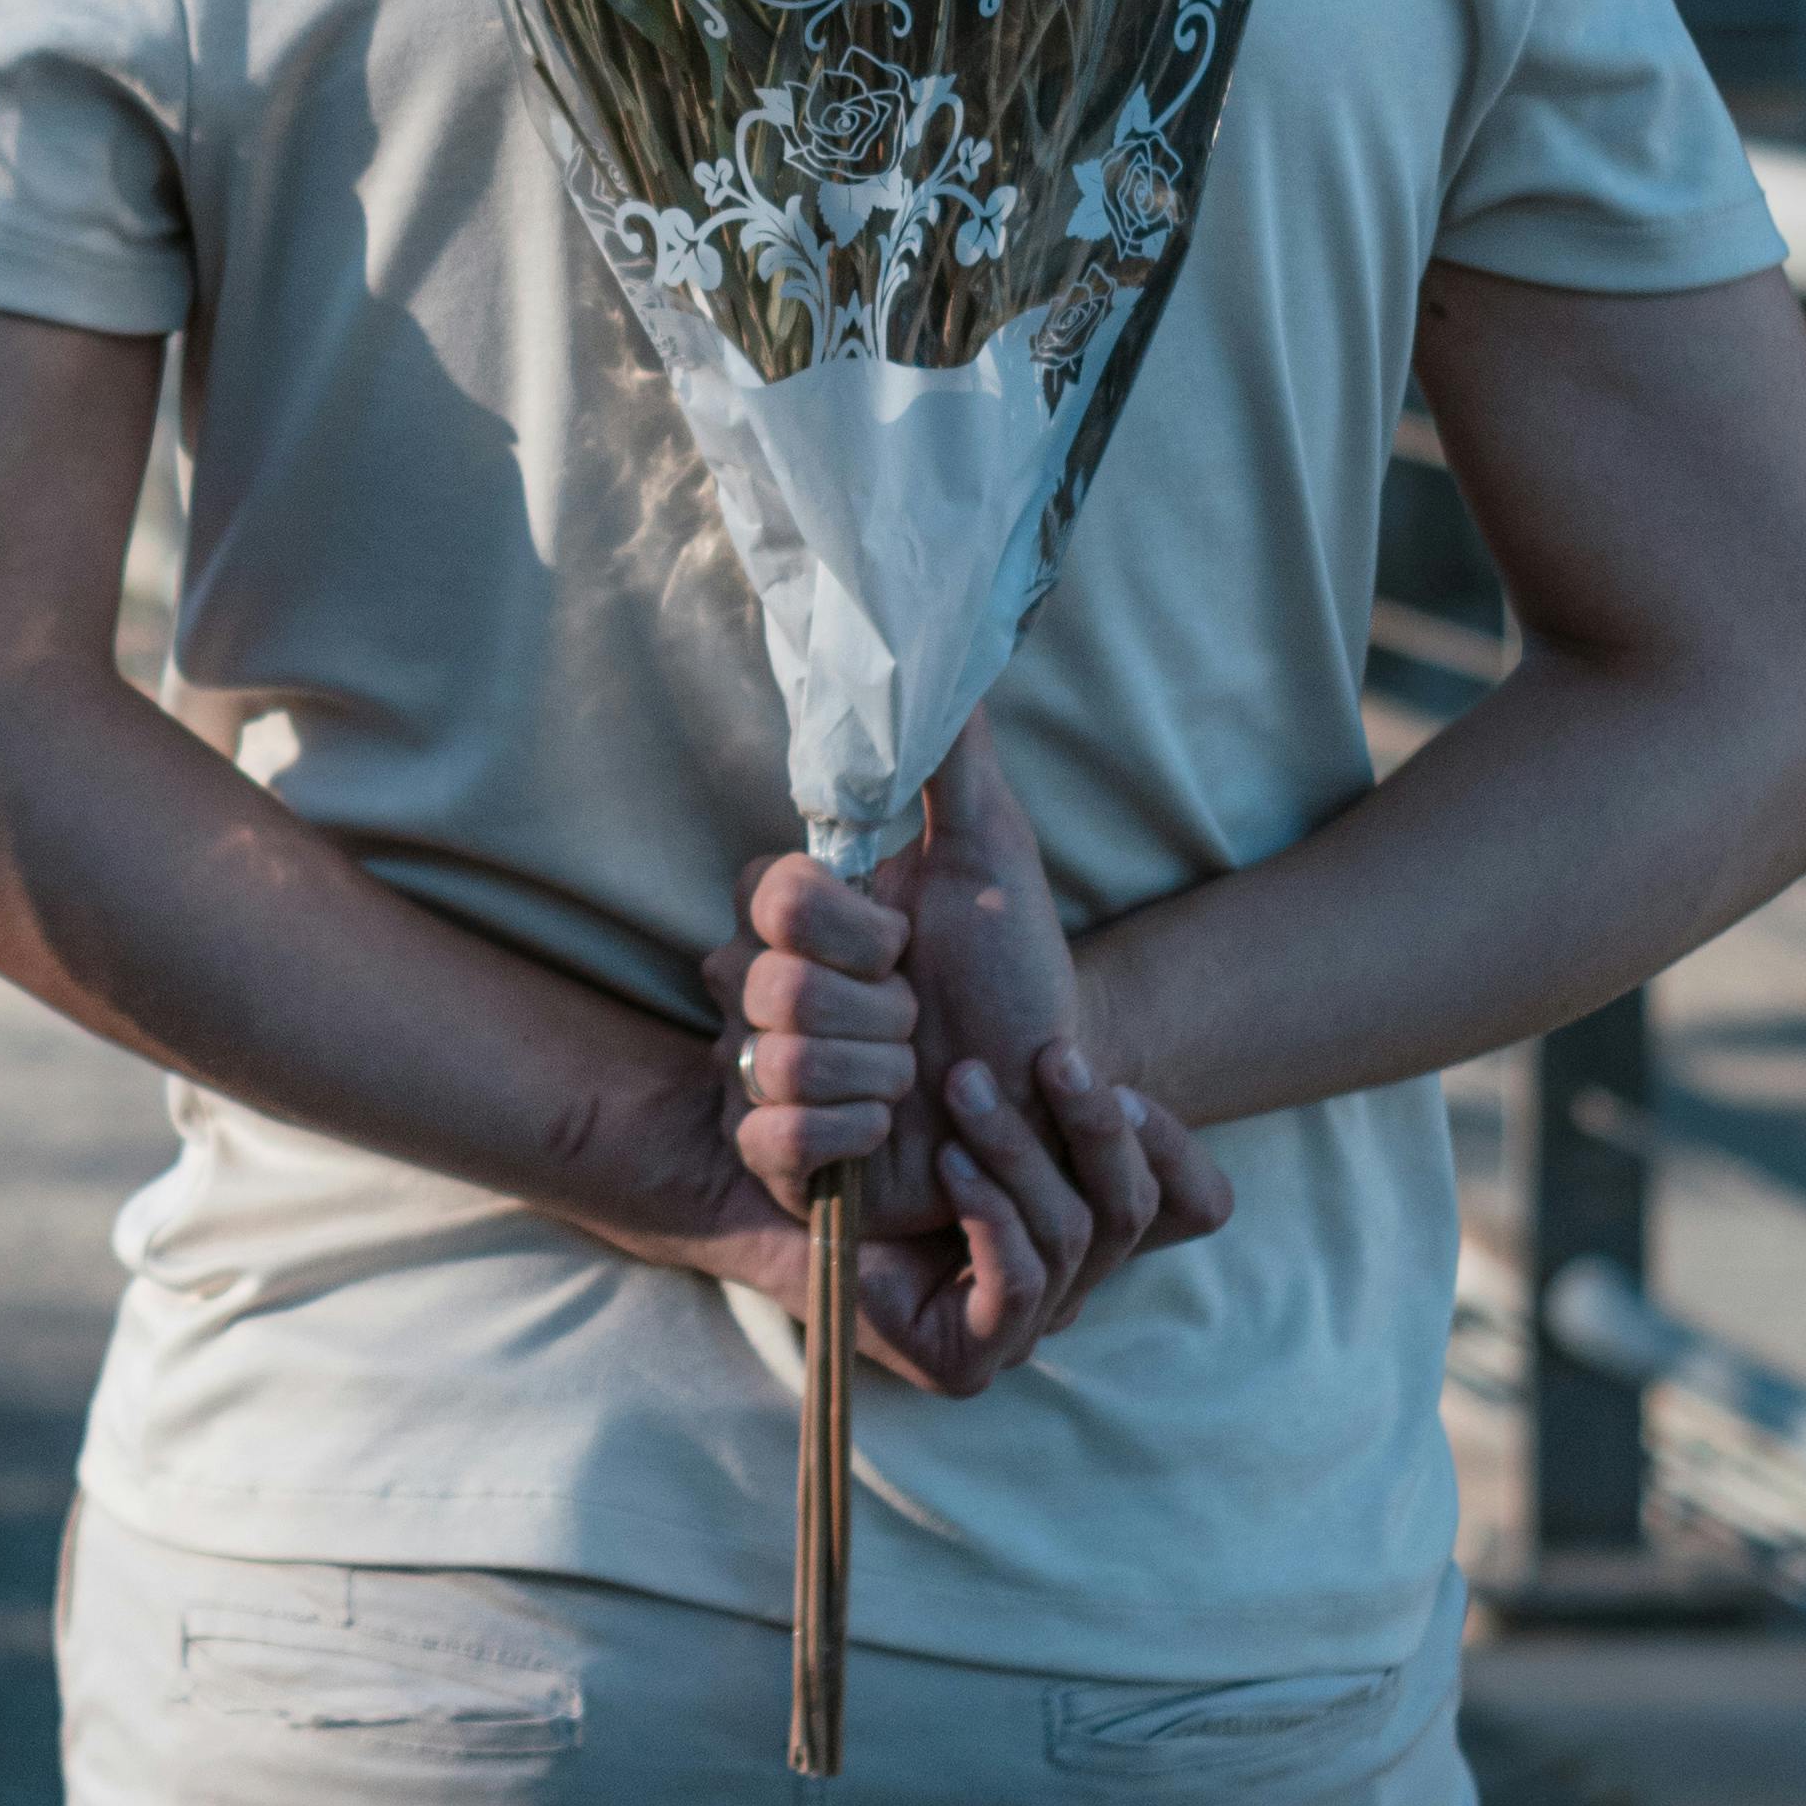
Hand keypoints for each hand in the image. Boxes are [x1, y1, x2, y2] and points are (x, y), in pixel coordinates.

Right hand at [707, 710, 1230, 1341]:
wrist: (1048, 1099)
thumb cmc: (1013, 979)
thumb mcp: (995, 859)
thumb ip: (954, 763)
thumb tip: (938, 651)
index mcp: (796, 916)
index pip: (771, 892)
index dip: (852, 925)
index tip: (908, 939)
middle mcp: (759, 986)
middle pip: (772, 983)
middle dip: (883, 1009)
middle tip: (922, 1018)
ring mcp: (758, 1071)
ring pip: (780, 1061)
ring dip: (882, 1074)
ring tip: (918, 1077)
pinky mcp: (771, 1154)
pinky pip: (776, 1137)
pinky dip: (855, 1133)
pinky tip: (889, 1129)